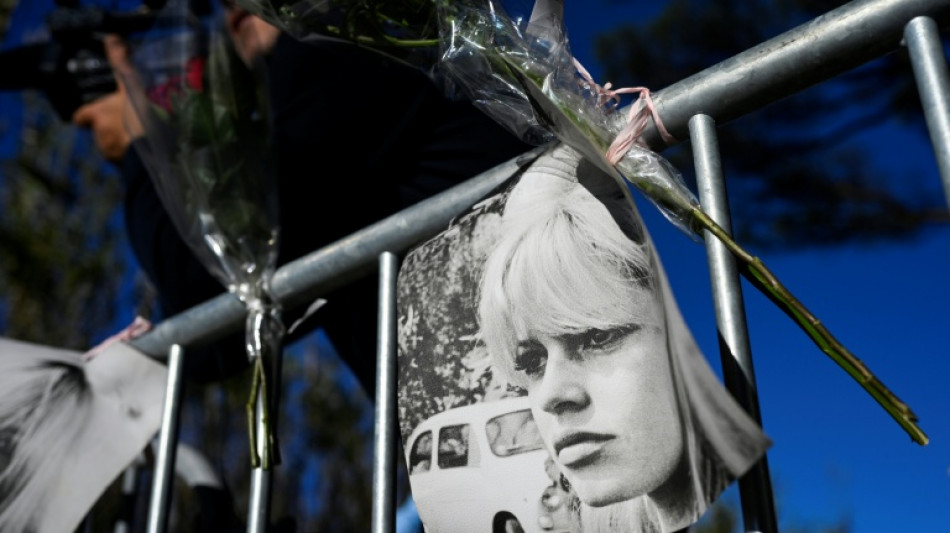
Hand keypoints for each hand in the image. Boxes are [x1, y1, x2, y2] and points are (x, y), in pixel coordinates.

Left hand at [71, 34, 142, 162]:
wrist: (155, 152)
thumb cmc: (140, 117)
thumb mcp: (132, 85)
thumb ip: (121, 63)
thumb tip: (113, 38)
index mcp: (98, 115)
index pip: (81, 116)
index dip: (87, 114)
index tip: (96, 112)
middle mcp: (100, 136)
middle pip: (100, 131)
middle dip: (111, 128)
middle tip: (130, 122)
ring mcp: (113, 154)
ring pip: (114, 146)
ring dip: (124, 143)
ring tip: (144, 137)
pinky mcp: (126, 168)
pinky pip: (128, 161)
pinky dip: (135, 156)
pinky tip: (149, 151)